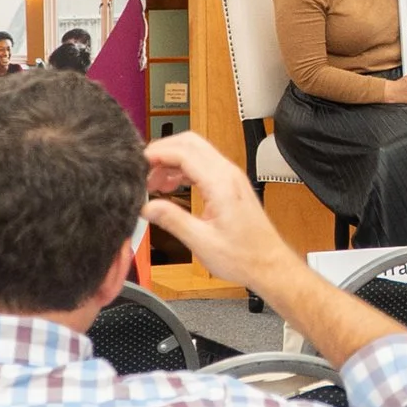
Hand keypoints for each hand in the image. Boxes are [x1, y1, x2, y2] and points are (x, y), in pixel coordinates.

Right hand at [143, 132, 304, 293]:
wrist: (268, 264)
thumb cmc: (243, 256)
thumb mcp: (201, 242)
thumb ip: (172, 220)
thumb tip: (147, 207)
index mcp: (222, 184)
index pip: (184, 151)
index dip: (157, 153)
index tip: (138, 163)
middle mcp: (229, 174)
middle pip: (190, 143)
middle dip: (162, 151)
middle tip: (142, 170)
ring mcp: (232, 177)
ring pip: (196, 151)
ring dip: (172, 161)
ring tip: (153, 184)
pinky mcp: (231, 184)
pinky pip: (203, 165)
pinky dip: (183, 169)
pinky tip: (171, 186)